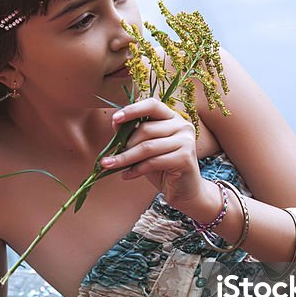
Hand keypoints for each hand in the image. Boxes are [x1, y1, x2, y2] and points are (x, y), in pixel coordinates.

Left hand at [102, 97, 216, 215]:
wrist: (185, 191)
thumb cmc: (163, 167)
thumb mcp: (145, 148)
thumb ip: (133, 133)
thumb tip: (115, 121)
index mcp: (173, 118)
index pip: (152, 105)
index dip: (133, 110)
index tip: (116, 119)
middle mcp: (182, 126)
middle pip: (146, 130)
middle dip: (124, 144)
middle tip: (109, 156)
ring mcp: (186, 141)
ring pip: (147, 147)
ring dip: (125, 158)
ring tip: (110, 165)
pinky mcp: (185, 158)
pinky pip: (153, 162)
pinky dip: (136, 170)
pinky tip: (126, 175)